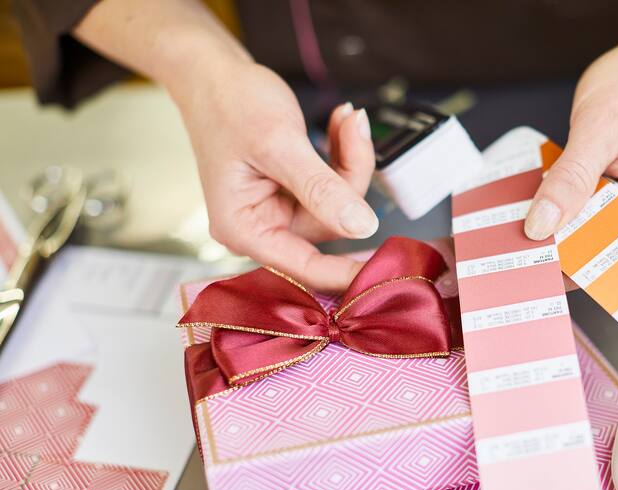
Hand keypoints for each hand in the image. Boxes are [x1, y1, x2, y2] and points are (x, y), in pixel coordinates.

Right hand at [174, 62, 376, 291]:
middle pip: (329, 226)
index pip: (305, 268)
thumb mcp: (279, 145)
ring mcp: (277, 210)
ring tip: (346, 118)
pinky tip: (340, 124)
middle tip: (355, 129)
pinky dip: (342, 154)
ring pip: (337, 204)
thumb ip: (321, 189)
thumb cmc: (230, 103)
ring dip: (349, 159)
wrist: (214, 73)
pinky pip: (332, 187)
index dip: (348, 272)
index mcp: (244, 229)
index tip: (388, 270)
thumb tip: (362, 228)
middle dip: (349, 177)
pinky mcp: (292, 193)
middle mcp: (260, 226)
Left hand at [525, 36, 617, 240]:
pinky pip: (589, 207)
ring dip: (557, 222)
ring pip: (589, 225)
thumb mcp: (598, 126)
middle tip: (510, 241)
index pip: (606, 247)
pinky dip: (564, 203)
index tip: (522, 259)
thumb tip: (541, 226)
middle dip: (556, 241)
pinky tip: (539, 199)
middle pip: (597, 241)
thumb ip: (571, 177)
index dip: (563, 255)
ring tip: (517, 222)